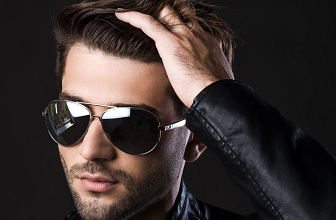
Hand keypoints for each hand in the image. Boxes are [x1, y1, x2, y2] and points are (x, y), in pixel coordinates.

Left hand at [115, 5, 233, 107]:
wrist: (215, 95)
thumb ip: (205, 74)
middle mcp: (198, 33)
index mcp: (210, 42)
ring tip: (136, 7)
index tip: (176, 28)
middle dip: (169, 9)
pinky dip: (133, 17)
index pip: (195, 26)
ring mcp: (184, 35)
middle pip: (181, 12)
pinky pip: (147, 23)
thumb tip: (199, 85)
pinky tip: (121, 14)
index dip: (184, 23)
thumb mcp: (213, 78)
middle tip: (157, 9)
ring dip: (152, 9)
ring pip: (165, 12)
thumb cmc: (214, 94)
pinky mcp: (169, 42)